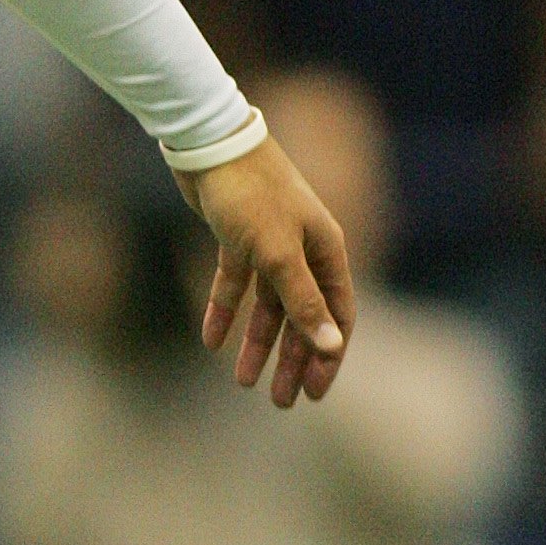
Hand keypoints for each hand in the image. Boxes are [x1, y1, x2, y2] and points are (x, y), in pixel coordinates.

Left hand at [179, 135, 354, 407]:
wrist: (209, 143)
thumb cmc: (251, 194)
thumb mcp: (278, 253)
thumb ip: (303, 300)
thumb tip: (330, 345)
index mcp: (326, 251)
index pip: (336, 315)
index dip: (326, 356)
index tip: (314, 394)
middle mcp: (304, 249)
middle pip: (302, 316)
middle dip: (291, 359)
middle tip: (280, 401)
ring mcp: (270, 244)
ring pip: (267, 305)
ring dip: (257, 343)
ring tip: (243, 382)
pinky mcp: (236, 238)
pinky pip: (234, 284)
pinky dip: (224, 311)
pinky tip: (211, 341)